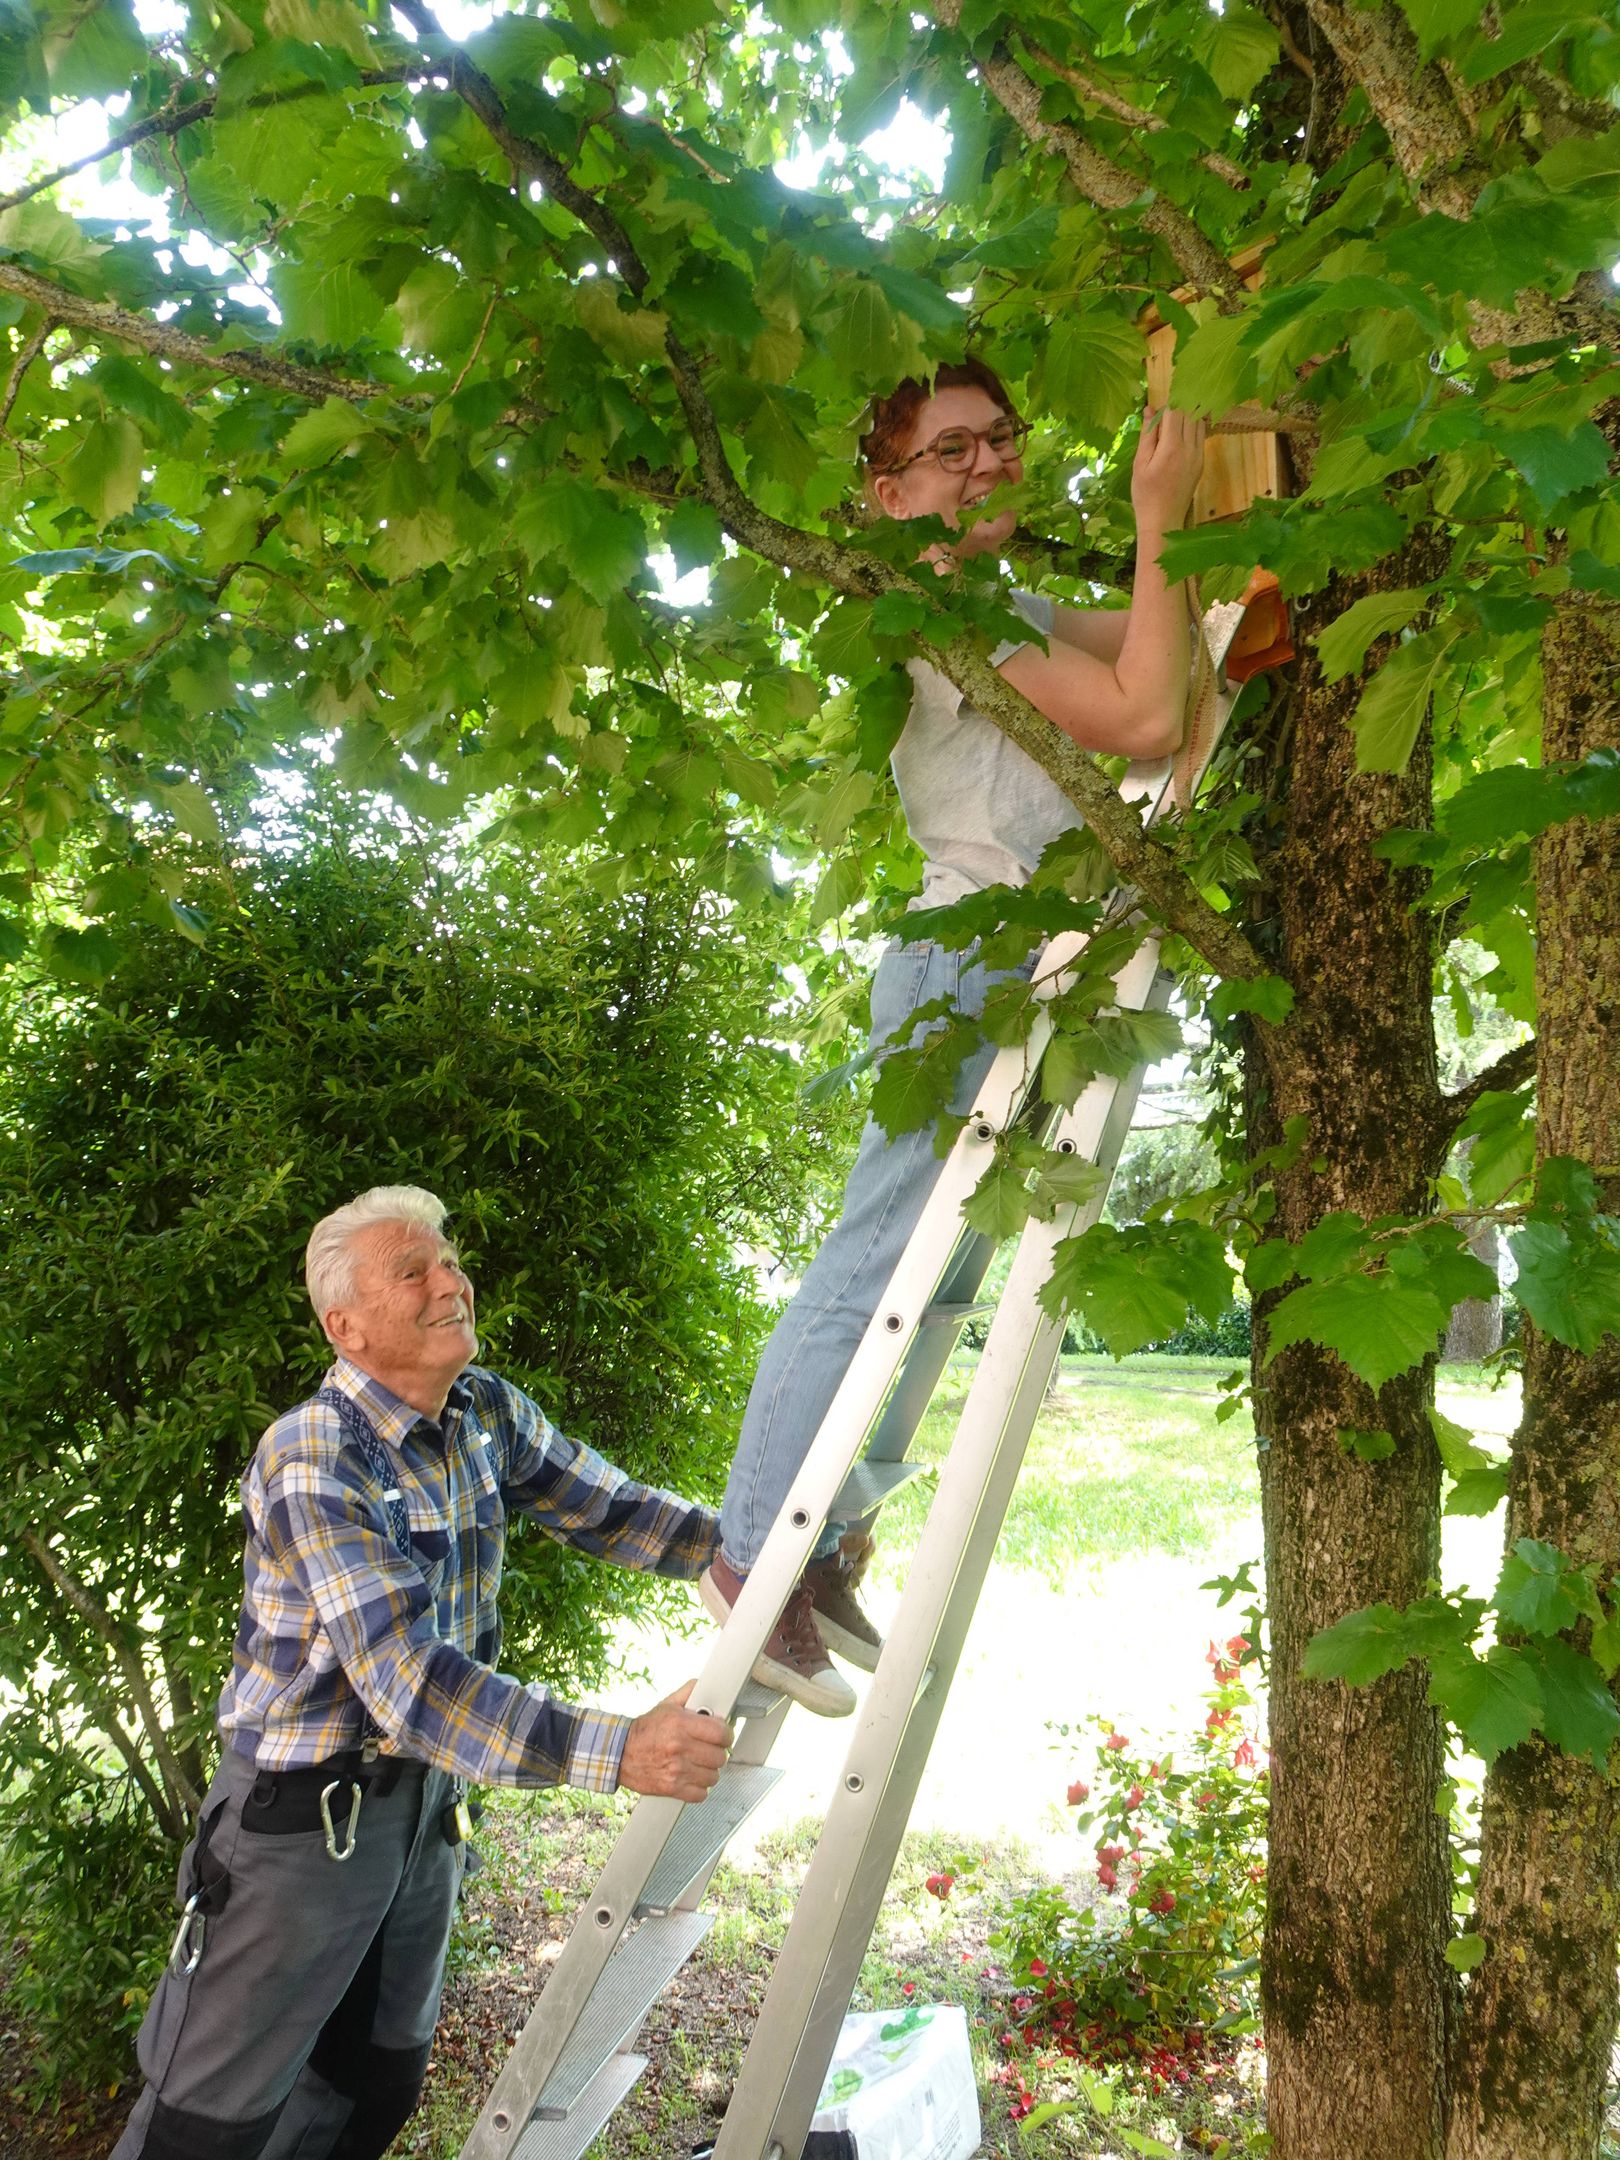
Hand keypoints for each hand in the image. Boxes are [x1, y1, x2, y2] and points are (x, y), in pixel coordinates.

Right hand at [618, 1681, 732, 1802]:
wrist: (619, 1754)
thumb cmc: (644, 1731)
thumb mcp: (666, 1705)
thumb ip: (688, 1693)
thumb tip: (704, 1684)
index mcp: (680, 1724)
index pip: (721, 1733)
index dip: (726, 1734)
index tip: (723, 1735)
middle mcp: (680, 1748)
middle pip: (720, 1757)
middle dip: (717, 1752)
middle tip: (708, 1749)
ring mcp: (676, 1770)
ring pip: (713, 1777)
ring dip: (708, 1771)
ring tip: (699, 1764)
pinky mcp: (672, 1788)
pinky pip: (701, 1794)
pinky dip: (699, 1788)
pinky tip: (692, 1777)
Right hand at [1130, 405, 1207, 534]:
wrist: (1163, 521)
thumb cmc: (1145, 494)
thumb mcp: (1140, 464)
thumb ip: (1147, 435)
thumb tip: (1150, 409)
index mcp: (1171, 448)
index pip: (1175, 412)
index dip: (1166, 403)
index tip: (1158, 405)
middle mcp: (1189, 449)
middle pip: (1189, 413)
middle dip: (1178, 406)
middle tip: (1165, 410)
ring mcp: (1198, 455)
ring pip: (1199, 422)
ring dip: (1187, 415)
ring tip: (1172, 420)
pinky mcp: (1201, 462)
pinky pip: (1201, 436)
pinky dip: (1192, 428)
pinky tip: (1180, 432)